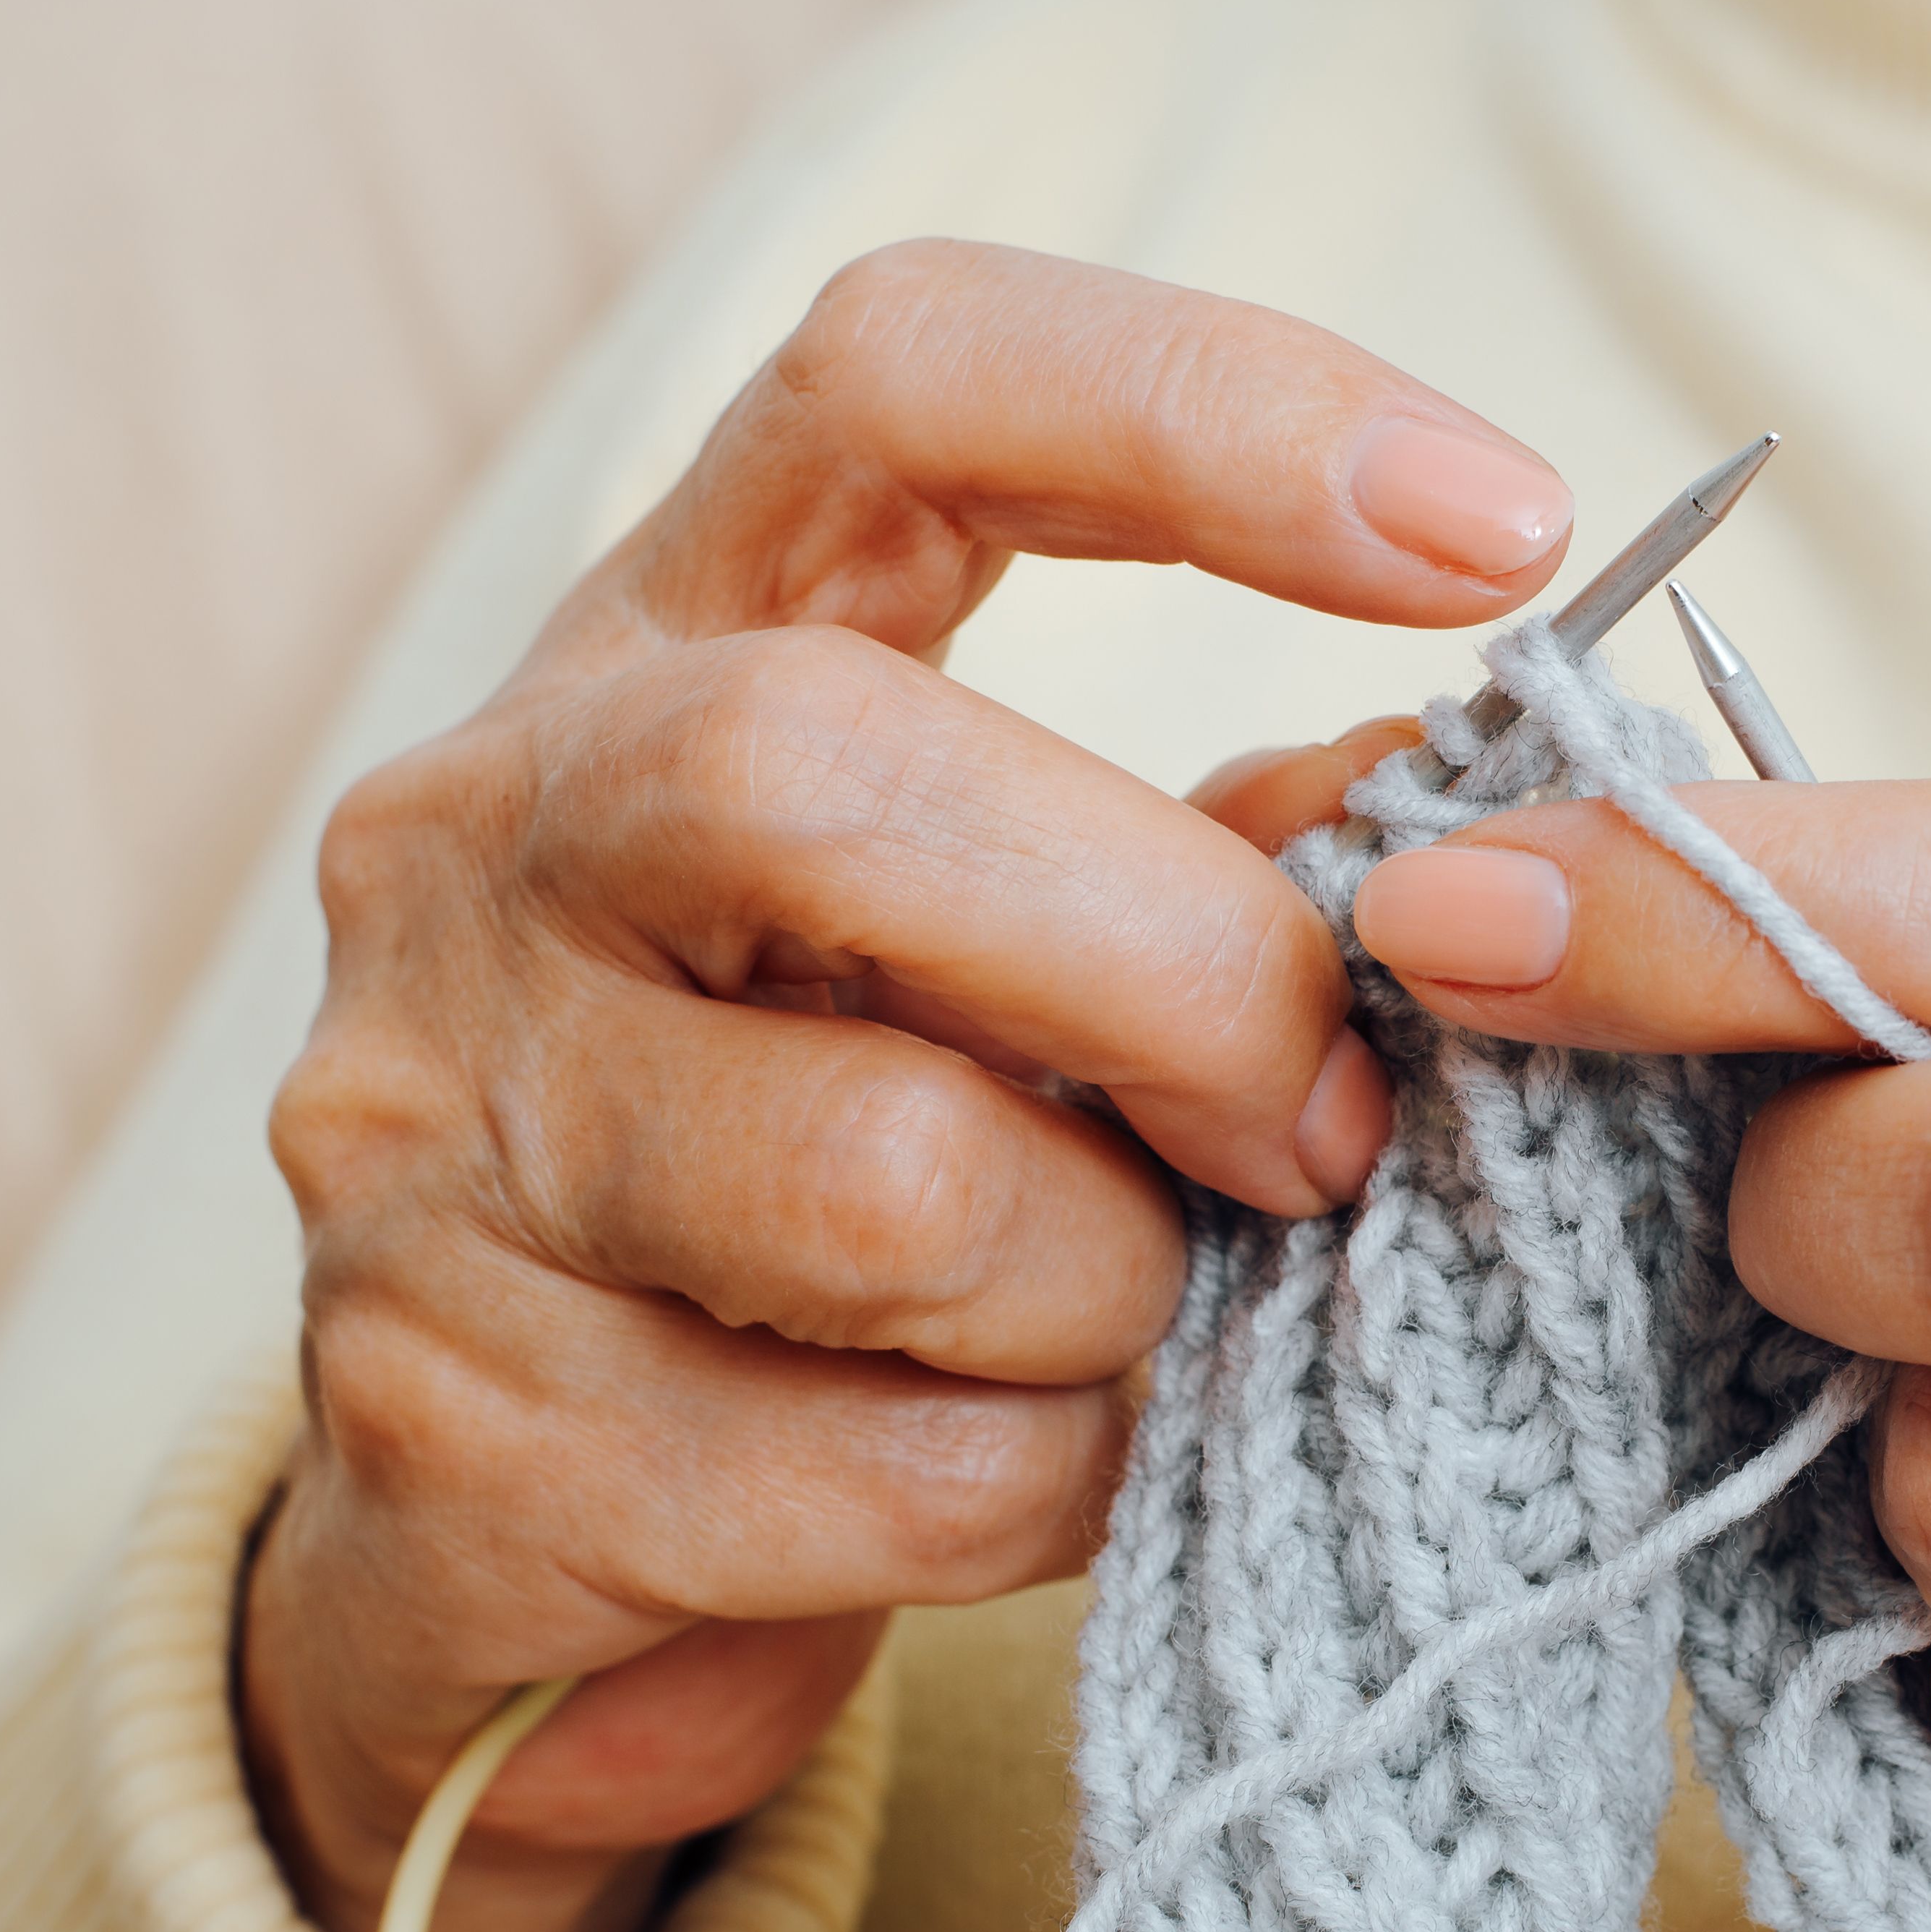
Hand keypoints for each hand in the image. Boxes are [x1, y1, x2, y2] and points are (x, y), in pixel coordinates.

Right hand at [245, 242, 1569, 1931]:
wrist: (507, 1552)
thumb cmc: (822, 1192)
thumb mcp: (999, 969)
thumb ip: (1218, 860)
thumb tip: (1447, 786)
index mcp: (653, 645)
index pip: (897, 379)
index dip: (1207, 408)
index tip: (1507, 529)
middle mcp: (482, 838)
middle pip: (828, 773)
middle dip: (1183, 969)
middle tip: (1325, 1128)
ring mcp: (423, 1134)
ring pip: (892, 1184)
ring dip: (1122, 1286)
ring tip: (1119, 1328)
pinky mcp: (444, 1435)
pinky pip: (902, 1476)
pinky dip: (1061, 1492)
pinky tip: (1026, 1475)